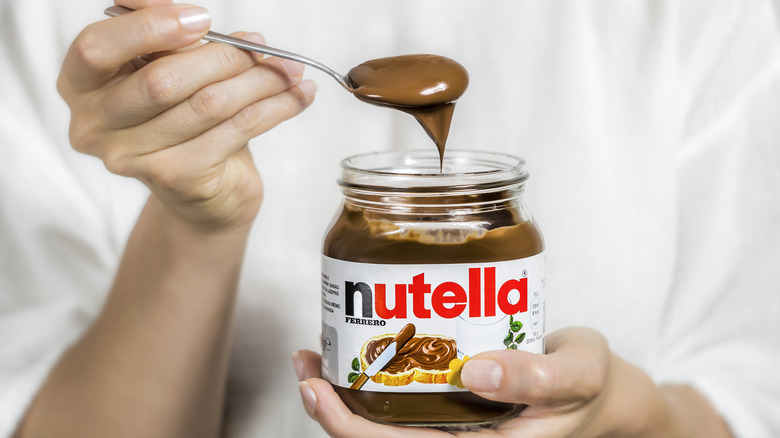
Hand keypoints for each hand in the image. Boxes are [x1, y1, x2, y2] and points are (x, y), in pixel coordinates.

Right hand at [58, 0, 315, 232]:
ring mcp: (132, 158)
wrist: (202, 192)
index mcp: (80, 84)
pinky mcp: (176, 177)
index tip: (202, 18)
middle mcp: (94, 125)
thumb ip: (172, 41)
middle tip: (264, 46)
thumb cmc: (181, 118)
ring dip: (260, 81)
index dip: (150, 27)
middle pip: (163, 79)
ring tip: (292, 69)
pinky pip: (236, 130)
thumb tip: (200, 19)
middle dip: (225, 56)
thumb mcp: (168, 68)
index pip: (97, 47)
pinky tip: (299, 96)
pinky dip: (275, 108)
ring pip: (208, 104)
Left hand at [293, 328, 732, 437]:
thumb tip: (480, 374)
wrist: (605, 392)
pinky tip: (362, 351)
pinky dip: (375, 380)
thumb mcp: (579, 374)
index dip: (349, 430)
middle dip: (333, 409)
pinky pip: (405, 402)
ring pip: (386, 423)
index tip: (317, 389)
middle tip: (306, 363)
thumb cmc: (594, 384)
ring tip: (319, 354)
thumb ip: (539, 377)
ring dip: (346, 394)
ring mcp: (456, 429)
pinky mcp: (456, 407)